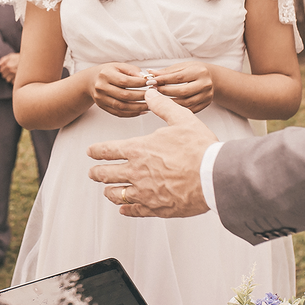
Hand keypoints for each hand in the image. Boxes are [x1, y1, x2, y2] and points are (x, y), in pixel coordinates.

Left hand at [0, 53, 18, 83]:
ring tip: (13, 74)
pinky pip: (13, 82)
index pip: (1, 70)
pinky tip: (16, 77)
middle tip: (10, 71)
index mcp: (8, 65)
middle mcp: (10, 71)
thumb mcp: (11, 56)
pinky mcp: (19, 79)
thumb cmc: (20, 58)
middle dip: (6, 74)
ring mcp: (15, 75)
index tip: (6, 68)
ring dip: (9, 78)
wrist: (30, 60)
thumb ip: (3, 60)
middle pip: (3, 76)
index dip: (3, 69)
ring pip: (8, 80)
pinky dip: (14, 80)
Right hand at [87, 63, 147, 117]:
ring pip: (122, 107)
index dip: (140, 83)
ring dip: (138, 107)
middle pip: (124, 95)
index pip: (125, 81)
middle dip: (141, 96)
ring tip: (150, 105)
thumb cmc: (108, 72)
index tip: (152, 83)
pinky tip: (141, 111)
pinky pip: (119, 113)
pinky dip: (132, 114)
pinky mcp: (103, 107)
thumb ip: (132, 71)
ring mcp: (101, 99)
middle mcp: (101, 87)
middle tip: (154, 95)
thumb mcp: (119, 66)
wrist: (91, 80)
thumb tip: (146, 78)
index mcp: (105, 75)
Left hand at [88, 88, 215, 217]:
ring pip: (117, 194)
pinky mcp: (156, 208)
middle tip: (92, 173)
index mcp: (138, 149)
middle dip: (97, 173)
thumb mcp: (181, 119)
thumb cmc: (199, 148)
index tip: (90, 152)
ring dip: (109, 192)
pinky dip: (126, 210)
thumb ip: (162, 106)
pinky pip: (134, 210)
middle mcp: (136, 172)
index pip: (108, 150)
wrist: (214, 176)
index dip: (96, 151)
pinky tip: (124, 209)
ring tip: (107, 191)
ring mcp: (144, 192)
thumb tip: (150, 94)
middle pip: (106, 174)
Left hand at [151, 61, 213, 111]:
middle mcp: (205, 84)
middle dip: (165, 92)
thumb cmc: (194, 71)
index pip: (178, 77)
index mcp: (199, 72)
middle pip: (182, 91)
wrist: (211, 78)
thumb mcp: (182, 67)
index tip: (151, 81)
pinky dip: (177, 109)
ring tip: (158, 99)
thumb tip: (151, 74)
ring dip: (169, 103)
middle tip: (153, 90)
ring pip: (185, 103)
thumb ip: (166, 71)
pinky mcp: (205, 104)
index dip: (163, 80)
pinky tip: (168, 106)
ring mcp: (206, 96)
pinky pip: (189, 110)